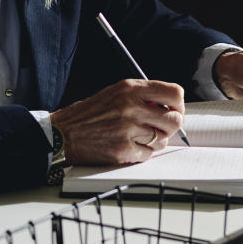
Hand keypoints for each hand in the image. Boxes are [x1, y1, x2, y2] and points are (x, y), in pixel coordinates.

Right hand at [50, 79, 184, 165]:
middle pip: (174, 120)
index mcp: (130, 89)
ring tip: (139, 136)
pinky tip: (129, 145)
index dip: (178, 104)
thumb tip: (169, 106)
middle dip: (171, 126)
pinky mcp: (124, 150)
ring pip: (163, 139)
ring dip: (155, 141)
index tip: (174, 110)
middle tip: (160, 127)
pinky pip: (149, 154)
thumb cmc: (89, 114)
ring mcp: (128, 130)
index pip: (174, 93)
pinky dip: (142, 152)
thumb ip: (142, 96)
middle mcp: (131, 107)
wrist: (63, 133)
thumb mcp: (115, 93)